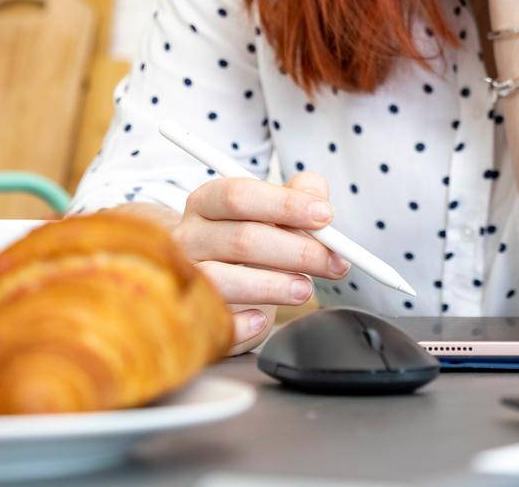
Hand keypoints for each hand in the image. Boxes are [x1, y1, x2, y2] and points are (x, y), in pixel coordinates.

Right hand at [172, 171, 348, 353]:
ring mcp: (184, 278)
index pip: (240, 196)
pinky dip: (241, 323)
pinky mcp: (189, 317)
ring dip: (272, 286)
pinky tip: (263, 318)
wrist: (223, 280)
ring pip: (223, 280)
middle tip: (334, 263)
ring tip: (305, 290)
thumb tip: (318, 200)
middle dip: (297, 251)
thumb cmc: (252, 240)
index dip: (286, 205)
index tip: (325, 216)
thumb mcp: (276, 210)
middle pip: (241, 239)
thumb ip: (301, 195)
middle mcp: (189, 237)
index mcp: (208, 202)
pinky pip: (214, 322)